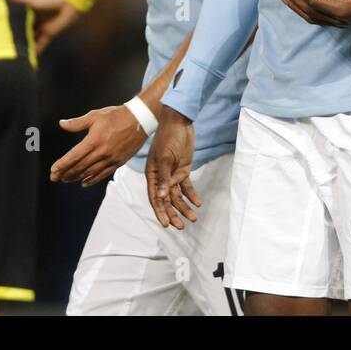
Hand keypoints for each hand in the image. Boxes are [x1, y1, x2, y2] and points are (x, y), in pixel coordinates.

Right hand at [3, 0, 80, 54]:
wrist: (69, 0)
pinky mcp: (49, 34)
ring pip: (30, 38)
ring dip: (23, 45)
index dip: (7, 23)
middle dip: (14, 36)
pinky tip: (27, 59)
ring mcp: (41, 27)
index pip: (15, 17)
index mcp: (28, 9)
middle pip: (22, 29)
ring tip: (11, 54)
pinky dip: (35, 52)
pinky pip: (41, 44)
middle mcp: (33, 19)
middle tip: (1, 46)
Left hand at [50, 105, 148, 186]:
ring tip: (67, 179)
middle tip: (55, 178)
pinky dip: (92, 179)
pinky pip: (102, 174)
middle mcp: (102, 152)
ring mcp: (110, 159)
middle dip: (65, 173)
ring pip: (90, 172)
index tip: (53, 171)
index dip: (62, 165)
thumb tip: (62, 124)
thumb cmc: (117, 115)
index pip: (73, 156)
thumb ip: (77, 123)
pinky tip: (84, 182)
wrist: (139, 119)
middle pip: (80, 167)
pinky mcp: (118, 162)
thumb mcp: (95, 115)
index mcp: (94, 140)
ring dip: (76, 177)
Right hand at [146, 107, 198, 229]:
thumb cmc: (168, 138)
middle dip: (173, 213)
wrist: (179, 122)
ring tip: (193, 218)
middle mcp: (161, 177)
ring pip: (178, 195)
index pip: (155, 198)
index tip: (166, 224)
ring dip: (184, 207)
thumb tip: (160, 197)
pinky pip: (187, 186)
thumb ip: (164, 178)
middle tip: (181, 227)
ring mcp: (172, 174)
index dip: (160, 212)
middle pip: (166, 200)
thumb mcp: (165, 158)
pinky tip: (198, 203)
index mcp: (152, 175)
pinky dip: (192, 195)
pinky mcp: (183, 170)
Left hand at [281, 0, 350, 27]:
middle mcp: (339, 20)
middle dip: (294, 2)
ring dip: (298, 8)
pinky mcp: (341, 22)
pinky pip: (319, 18)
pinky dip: (308, 10)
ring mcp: (339, 23)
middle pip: (310, 13)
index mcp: (343, 11)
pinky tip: (303, 2)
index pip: (316, 4)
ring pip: (313, 18)